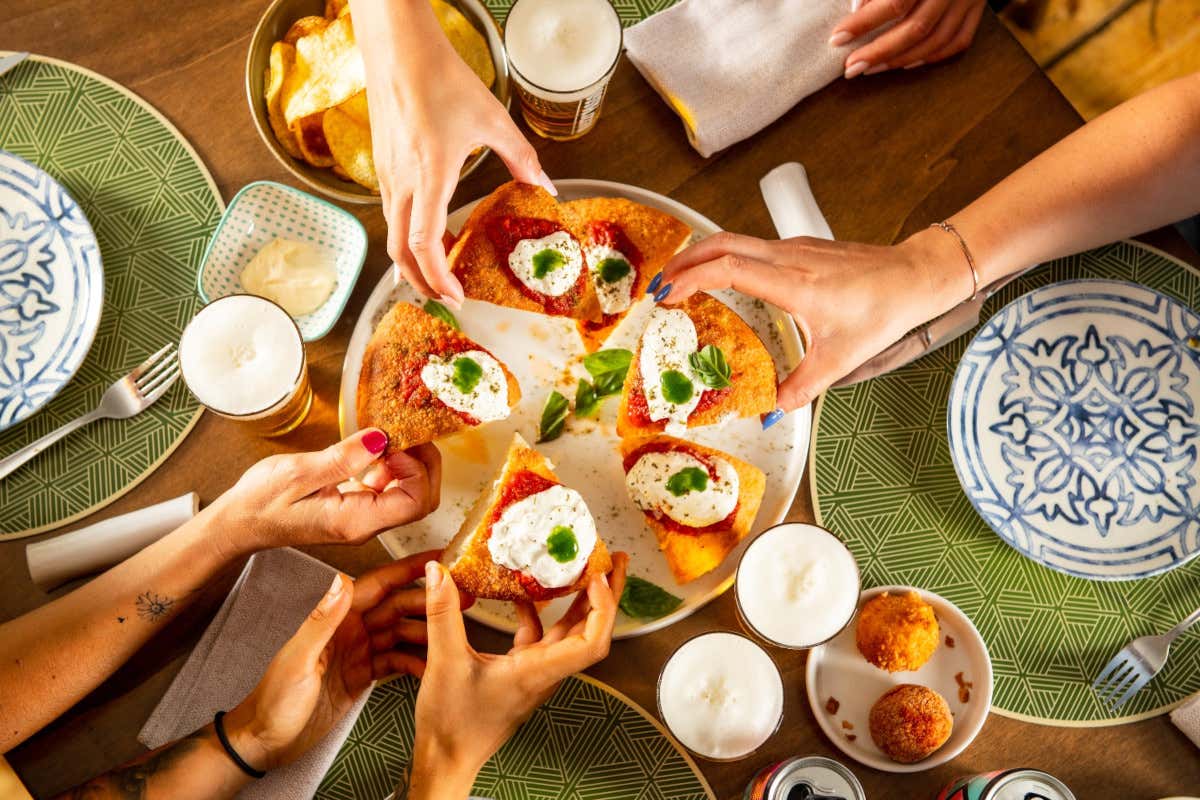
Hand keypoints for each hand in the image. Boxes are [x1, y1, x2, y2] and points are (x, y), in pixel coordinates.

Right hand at [214, 429, 440, 549]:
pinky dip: (389, 468)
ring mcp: (363, 519)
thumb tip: (381, 438)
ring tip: (386, 439)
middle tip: (405, 434)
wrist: (239, 523)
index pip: (416, 502)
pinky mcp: (356, 509)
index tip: (396, 443)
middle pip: (420, 499)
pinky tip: (370, 452)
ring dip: (406, 464)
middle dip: (423, 464)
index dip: (418, 468)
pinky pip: (387, 491)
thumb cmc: (260, 502)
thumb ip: (344, 458)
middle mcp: (366, 525)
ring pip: (408, 494)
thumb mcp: (299, 473)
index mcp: (356, 521)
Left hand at [224, 551, 469, 769]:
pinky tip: (433, 662)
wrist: (266, 742)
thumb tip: (342, 582)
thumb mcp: (299, 659)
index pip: (378, 586)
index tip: (436, 559)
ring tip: (454, 631)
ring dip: (426, 631)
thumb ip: (323, 621)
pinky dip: (416, 660)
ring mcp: (357, 653)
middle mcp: (349, 631)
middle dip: (428, 601)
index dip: (408, 570)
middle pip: (396, 607)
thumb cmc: (274, 702)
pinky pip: (396, 660)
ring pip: (400, 633)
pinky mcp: (362, 675)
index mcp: (335, 620)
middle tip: (460, 598)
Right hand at [355, 0, 553, 305]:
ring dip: (413, 261)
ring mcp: (387, 176)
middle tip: (446, 298)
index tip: (457, 296)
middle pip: (402, 250)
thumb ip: (521, 158)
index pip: (425, 242)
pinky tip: (429, 234)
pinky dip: (408, 235)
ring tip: (438, 274)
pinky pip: (392, 214)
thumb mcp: (493, 120)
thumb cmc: (443, 80)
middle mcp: (402, 182)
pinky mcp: (383, 168)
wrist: (398, 50)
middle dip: (422, 281)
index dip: (439, 276)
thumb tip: (546, 187)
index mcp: (430, 175)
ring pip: (393, 234)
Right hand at [406, 554, 628, 798]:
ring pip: (569, 632)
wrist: (446, 757)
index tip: (598, 578)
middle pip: (591, 631)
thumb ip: (442, 614)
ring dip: (580, 601)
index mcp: (537, 672)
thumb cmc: (452, 723)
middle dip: (607, 594)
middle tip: (614, 560)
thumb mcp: (444, 662)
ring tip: (584, 568)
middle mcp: (545, 671)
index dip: (603, 609)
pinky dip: (539, 614)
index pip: (591, 643)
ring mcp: (535, 672)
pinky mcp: (521, 672)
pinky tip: (525, 595)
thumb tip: (438, 573)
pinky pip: (541, 638)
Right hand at [655, 230, 969, 415]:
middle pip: (721, 243)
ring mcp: (793, 248)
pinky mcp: (800, 248)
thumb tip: (770, 412)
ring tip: (680, 280)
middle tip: (659, 285)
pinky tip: (721, 279)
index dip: (693, 278)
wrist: (915, 276)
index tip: (668, 294)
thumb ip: (800, 388)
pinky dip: (725, 258)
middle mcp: (788, 258)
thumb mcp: (839, 359)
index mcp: (793, 284)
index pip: (730, 268)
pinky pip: (752, 246)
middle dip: (684, 260)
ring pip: (735, 240)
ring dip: (702, 256)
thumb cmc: (882, 311)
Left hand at [830, 0, 986, 75]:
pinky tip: (905, 63)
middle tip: (850, 67)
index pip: (895, 2)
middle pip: (915, 29)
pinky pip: (959, 41)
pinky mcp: (978, 6)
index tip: (837, 38)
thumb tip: (855, 7)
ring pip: (936, 40)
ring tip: (870, 69)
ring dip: (900, 59)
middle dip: (879, 52)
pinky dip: (931, 56)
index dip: (863, 23)